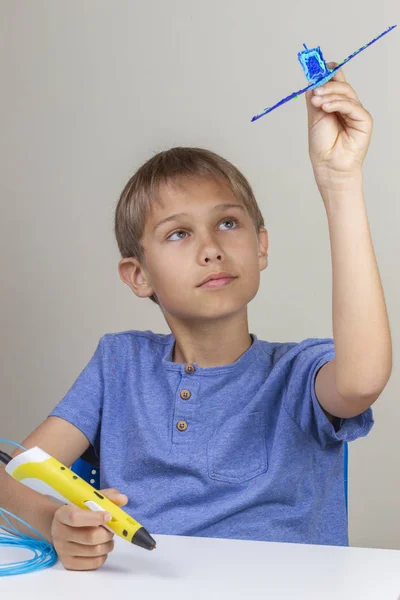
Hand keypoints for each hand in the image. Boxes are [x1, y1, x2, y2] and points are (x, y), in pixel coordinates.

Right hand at [51, 488, 127, 570]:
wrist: (61, 527)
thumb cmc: (79, 512)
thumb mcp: (89, 500)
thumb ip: (106, 498)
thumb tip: (123, 499)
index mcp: (62, 514)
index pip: (76, 518)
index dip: (95, 517)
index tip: (109, 516)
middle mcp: (59, 533)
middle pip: (90, 537)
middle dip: (107, 533)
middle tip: (111, 529)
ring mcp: (63, 550)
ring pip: (94, 551)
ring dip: (108, 544)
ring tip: (108, 538)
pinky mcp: (69, 564)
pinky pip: (94, 563)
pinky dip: (103, 556)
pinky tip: (102, 547)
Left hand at [305, 62, 372, 190]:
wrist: (328, 164)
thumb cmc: (322, 145)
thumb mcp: (315, 116)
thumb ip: (315, 98)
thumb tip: (314, 79)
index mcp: (336, 103)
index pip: (336, 81)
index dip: (328, 72)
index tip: (317, 68)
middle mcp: (347, 105)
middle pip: (341, 84)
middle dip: (327, 85)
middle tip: (315, 92)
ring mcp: (356, 112)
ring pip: (346, 93)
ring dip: (330, 94)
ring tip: (317, 101)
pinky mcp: (364, 120)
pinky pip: (352, 105)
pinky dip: (338, 104)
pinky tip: (326, 107)